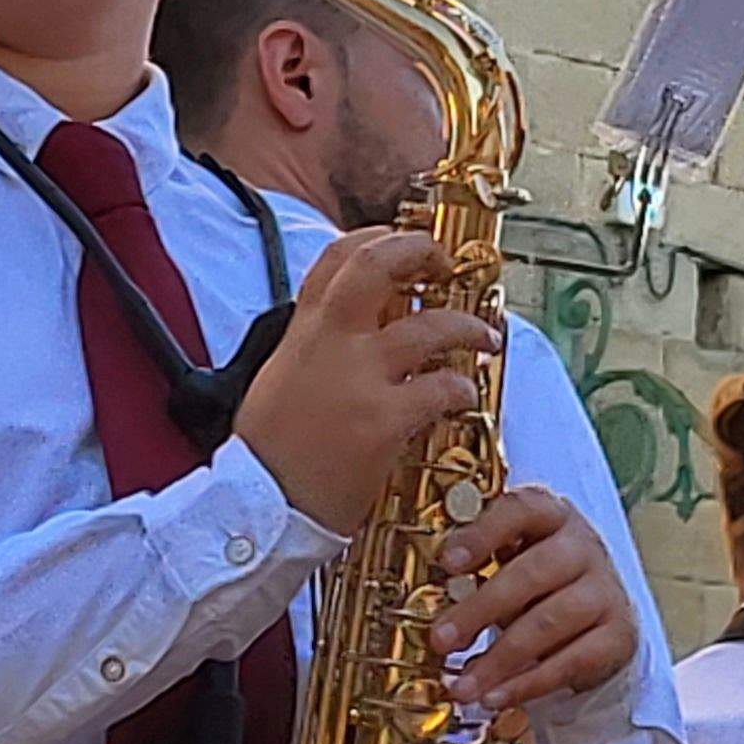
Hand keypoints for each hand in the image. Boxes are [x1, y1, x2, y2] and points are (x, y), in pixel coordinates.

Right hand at [232, 229, 495, 535]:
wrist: (259, 507)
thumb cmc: (268, 455)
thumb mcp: (278, 380)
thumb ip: (312, 348)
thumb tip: (348, 331)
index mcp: (302, 333)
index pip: (335, 257)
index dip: (375, 237)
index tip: (402, 241)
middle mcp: (331, 344)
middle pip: (378, 265)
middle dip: (421, 251)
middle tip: (445, 263)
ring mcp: (359, 380)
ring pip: (429, 326)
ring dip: (468, 326)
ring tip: (485, 336)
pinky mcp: (383, 422)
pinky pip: (440, 388)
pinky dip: (461, 387)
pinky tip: (465, 395)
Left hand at [428, 483, 635, 722]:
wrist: (595, 617)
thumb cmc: (536, 584)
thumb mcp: (507, 564)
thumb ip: (474, 570)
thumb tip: (422, 601)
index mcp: (550, 515)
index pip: (520, 510)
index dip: (483, 534)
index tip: (447, 563)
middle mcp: (582, 547)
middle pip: (532, 573)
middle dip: (480, 610)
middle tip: (440, 640)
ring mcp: (605, 590)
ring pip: (549, 623)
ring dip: (499, 659)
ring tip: (462, 686)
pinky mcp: (618, 635)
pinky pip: (570, 662)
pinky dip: (528, 685)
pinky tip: (495, 698)